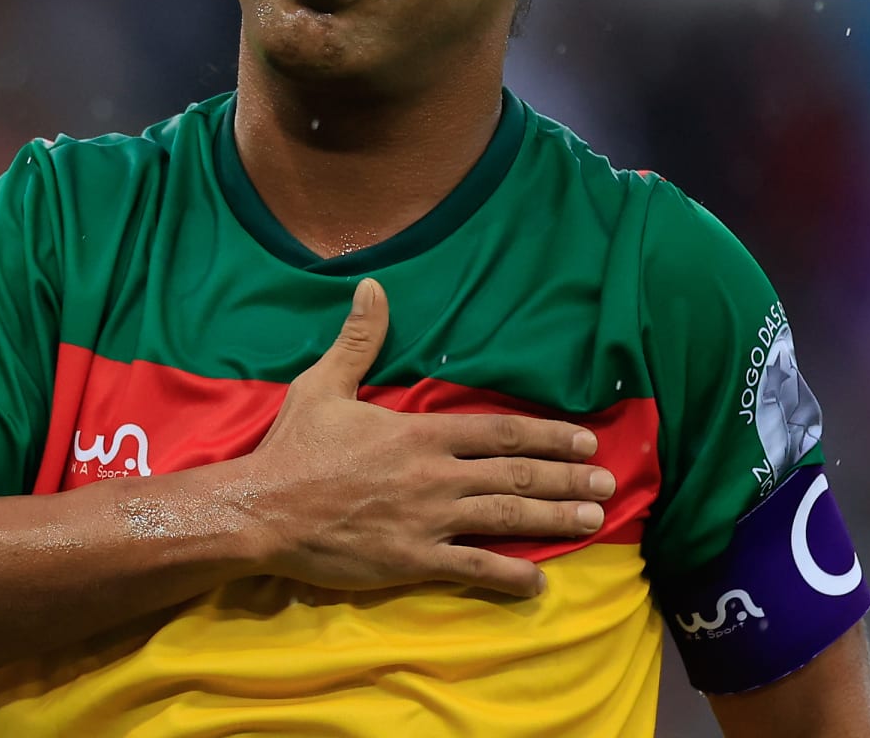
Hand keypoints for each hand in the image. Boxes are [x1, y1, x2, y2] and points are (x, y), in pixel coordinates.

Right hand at [240, 278, 614, 596]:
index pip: (501, 431)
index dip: (548, 435)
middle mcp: (436, 475)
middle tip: (607, 484)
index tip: (585, 440)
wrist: (263, 510)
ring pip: (507, 518)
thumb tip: (372, 287)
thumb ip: (358, 340)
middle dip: (567, 478)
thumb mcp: (323, 384)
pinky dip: (511, 575)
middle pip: (517, 474)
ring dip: (555, 518)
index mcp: (421, 433)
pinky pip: (473, 569)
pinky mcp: (413, 560)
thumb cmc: (294, 448)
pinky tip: (539, 582)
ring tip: (592, 519)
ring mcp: (429, 520)